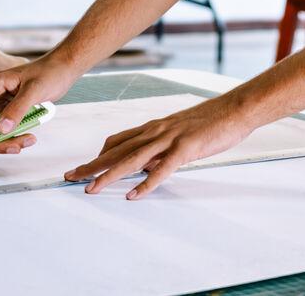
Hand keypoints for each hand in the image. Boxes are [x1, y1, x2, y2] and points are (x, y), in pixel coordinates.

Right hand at [0, 54, 80, 153]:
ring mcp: (4, 105)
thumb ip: (17, 110)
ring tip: (28, 140)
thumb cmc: (50, 72)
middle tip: (12, 147)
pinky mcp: (13, 112)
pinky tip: (30, 137)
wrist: (65, 69)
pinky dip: (16, 137)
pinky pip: (8, 130)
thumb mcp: (34, 91)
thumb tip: (1, 130)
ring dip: (8, 140)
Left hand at [65, 97, 253, 199]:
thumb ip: (160, 149)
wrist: (234, 109)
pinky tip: (133, 195)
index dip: (98, 155)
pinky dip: (145, 183)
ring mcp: (169, 138)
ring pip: (131, 159)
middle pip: (116, 150)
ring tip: (91, 188)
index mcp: (153, 127)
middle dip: (92, 165)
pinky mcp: (185, 148)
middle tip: (70, 177)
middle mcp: (155, 131)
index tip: (82, 167)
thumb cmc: (209, 123)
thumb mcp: (178, 135)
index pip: (117, 141)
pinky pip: (162, 169)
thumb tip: (145, 167)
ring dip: (108, 174)